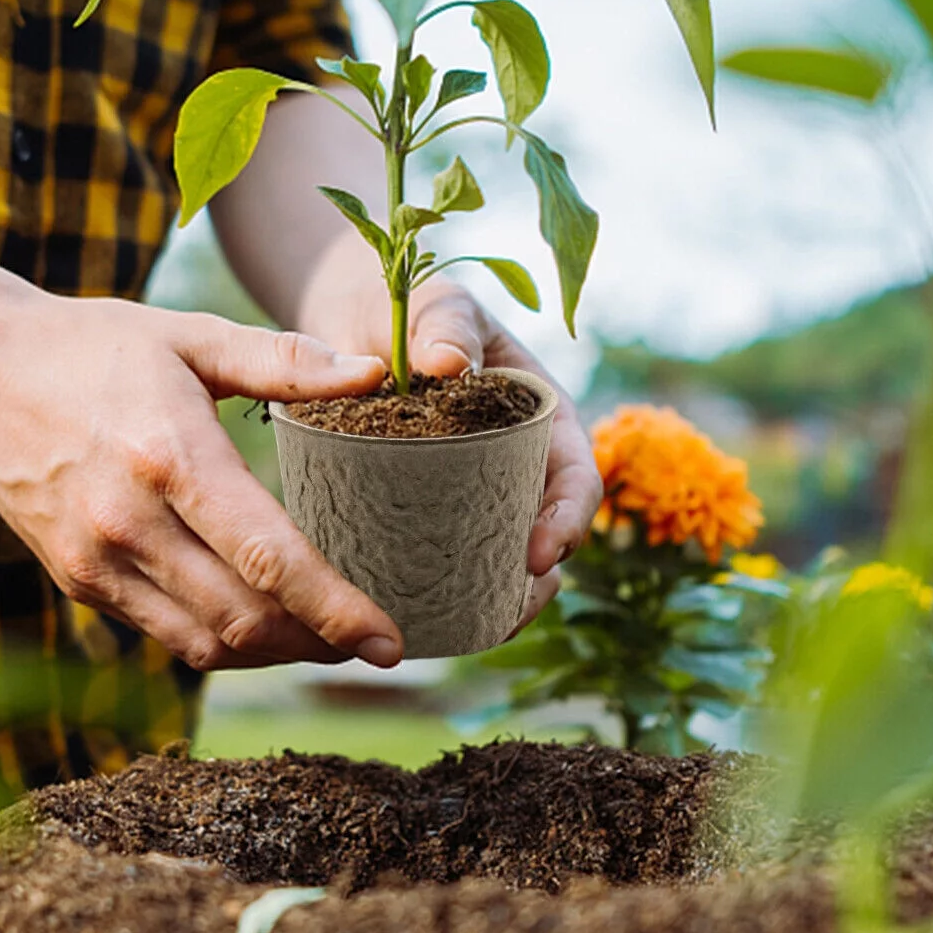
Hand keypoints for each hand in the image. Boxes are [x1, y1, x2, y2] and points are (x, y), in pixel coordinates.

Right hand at [0, 284, 404, 671]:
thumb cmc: (92, 346)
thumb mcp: (190, 338)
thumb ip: (285, 361)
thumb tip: (376, 373)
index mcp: (171, 457)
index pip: (270, 558)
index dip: (337, 609)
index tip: (389, 642)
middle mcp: (130, 522)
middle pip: (246, 618)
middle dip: (319, 641)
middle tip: (369, 640)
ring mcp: (97, 560)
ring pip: (206, 643)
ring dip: (273, 653)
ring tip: (322, 638)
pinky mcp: (77, 579)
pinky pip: (164, 634)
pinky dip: (218, 642)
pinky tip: (254, 622)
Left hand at [296, 231, 602, 633]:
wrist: (358, 321)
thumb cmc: (411, 306)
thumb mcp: (435, 304)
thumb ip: (444, 323)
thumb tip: (448, 362)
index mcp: (538, 417)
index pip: (574, 476)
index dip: (569, 519)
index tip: (540, 553)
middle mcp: (516, 463)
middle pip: (545, 533)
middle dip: (537, 581)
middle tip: (506, 612)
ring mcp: (475, 492)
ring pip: (500, 557)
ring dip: (497, 599)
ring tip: (471, 628)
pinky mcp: (429, 510)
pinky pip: (447, 557)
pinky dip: (446, 589)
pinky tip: (423, 618)